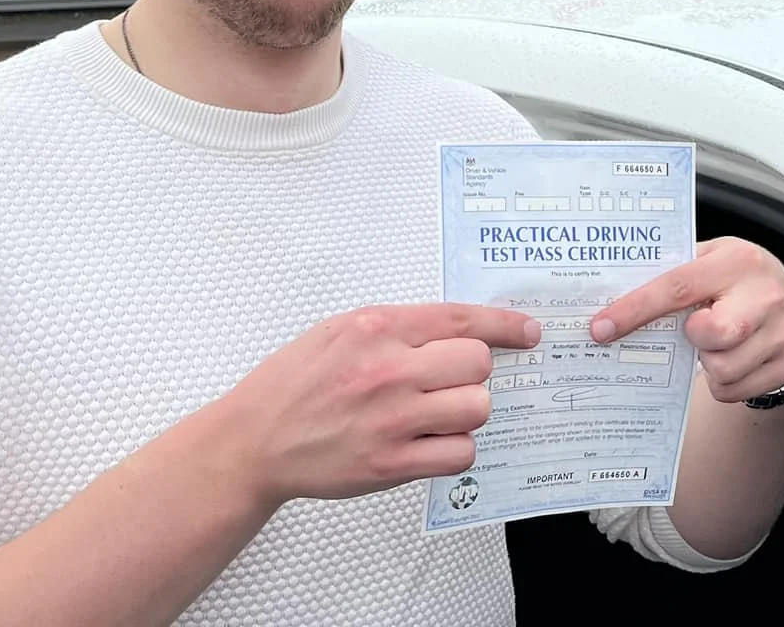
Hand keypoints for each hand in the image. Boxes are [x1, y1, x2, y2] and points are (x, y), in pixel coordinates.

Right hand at [218, 303, 541, 505]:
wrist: (255, 440)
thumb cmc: (294, 383)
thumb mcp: (339, 331)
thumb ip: (396, 327)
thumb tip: (454, 328)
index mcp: (378, 328)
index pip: (461, 319)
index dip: (505, 325)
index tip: (527, 332)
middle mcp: (389, 369)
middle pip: (478, 364)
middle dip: (470, 372)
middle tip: (446, 382)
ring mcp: (393, 419)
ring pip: (477, 408)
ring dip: (466, 411)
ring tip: (437, 414)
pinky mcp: (393, 463)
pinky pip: (460, 454)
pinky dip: (455, 449)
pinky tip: (431, 443)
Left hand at [590, 238, 783, 404]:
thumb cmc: (736, 276)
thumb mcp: (712, 257)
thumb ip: (675, 271)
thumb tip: (613, 297)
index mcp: (737, 261)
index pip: (678, 287)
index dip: (636, 309)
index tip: (602, 328)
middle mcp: (765, 296)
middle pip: (712, 334)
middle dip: (693, 338)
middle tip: (696, 328)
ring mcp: (781, 334)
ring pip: (722, 369)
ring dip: (706, 362)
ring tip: (714, 343)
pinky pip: (735, 391)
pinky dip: (722, 381)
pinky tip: (729, 358)